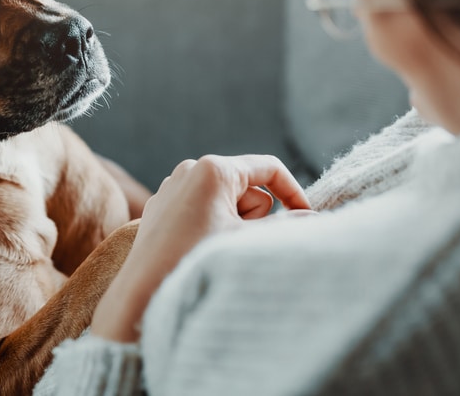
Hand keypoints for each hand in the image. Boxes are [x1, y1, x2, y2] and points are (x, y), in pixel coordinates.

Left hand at [91, 154, 309, 341]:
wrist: (144, 291)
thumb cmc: (195, 260)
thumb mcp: (247, 240)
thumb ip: (286, 225)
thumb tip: (315, 218)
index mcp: (214, 168)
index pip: (268, 168)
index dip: (292, 191)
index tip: (305, 216)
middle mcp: (191, 168)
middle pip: (247, 186)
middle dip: (252, 214)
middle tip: (236, 240)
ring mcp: (173, 185)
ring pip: (225, 199)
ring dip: (231, 221)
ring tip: (213, 246)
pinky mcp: (161, 204)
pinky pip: (200, 208)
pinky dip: (209, 224)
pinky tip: (195, 246)